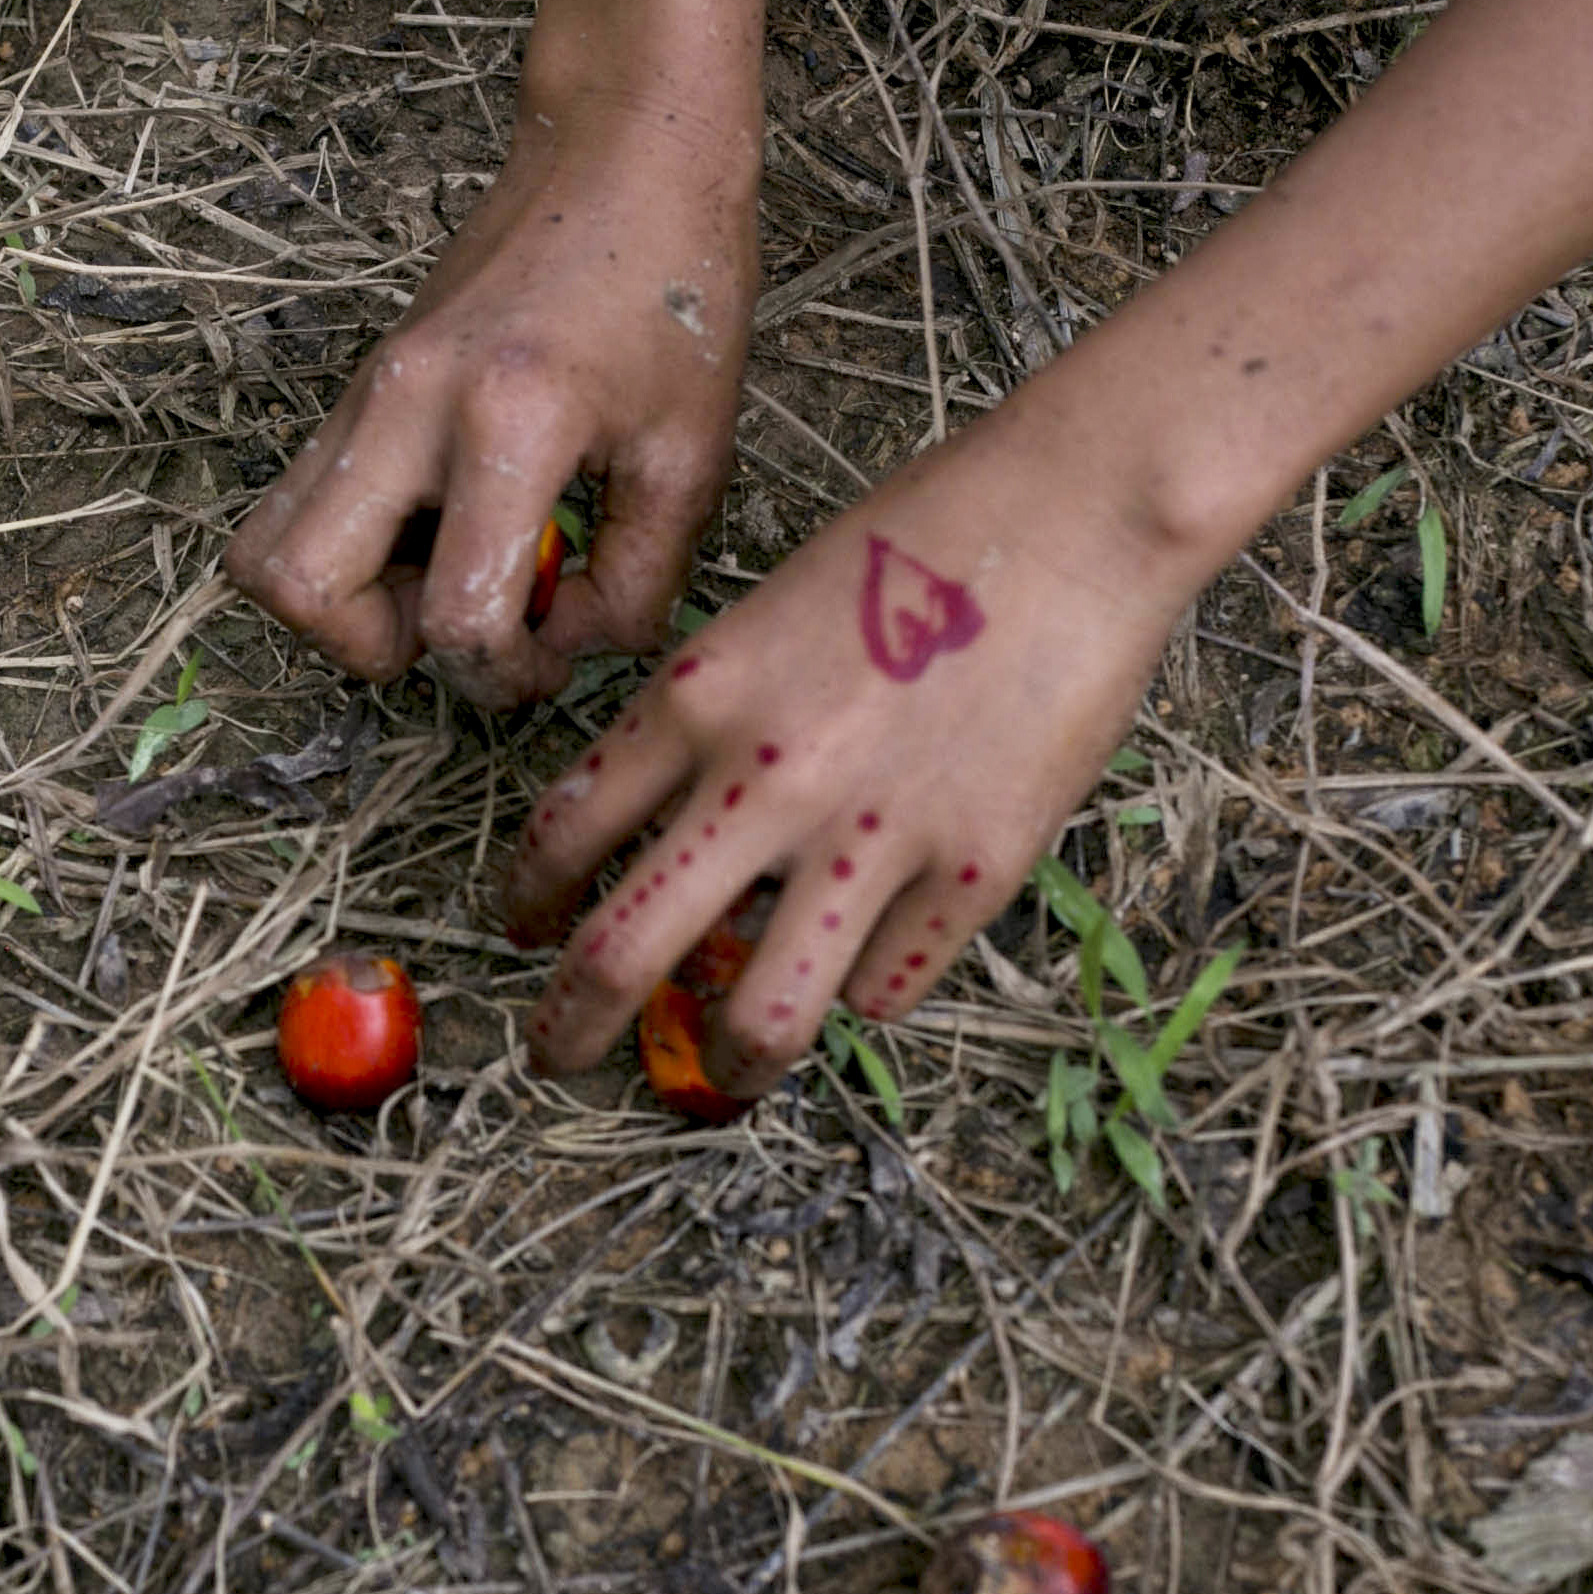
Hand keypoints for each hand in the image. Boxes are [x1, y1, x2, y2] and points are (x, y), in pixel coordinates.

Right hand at [224, 86, 757, 709]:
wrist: (620, 148)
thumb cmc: (675, 282)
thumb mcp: (692, 452)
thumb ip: (637, 577)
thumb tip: (573, 644)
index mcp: (510, 422)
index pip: (457, 617)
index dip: (506, 677)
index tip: (553, 656)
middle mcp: (409, 407)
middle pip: (297, 588)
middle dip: (373, 648)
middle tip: (459, 624)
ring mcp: (367, 392)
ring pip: (263, 547)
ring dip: (340, 599)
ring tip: (435, 577)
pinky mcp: (359, 387)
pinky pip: (298, 500)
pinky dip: (348, 548)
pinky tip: (439, 528)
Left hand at [500, 402, 1198, 1089]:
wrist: (1071, 515)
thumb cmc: (916, 543)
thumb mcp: (763, 617)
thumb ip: (707, 728)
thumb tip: (671, 841)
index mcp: (694, 700)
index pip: (563, 833)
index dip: (525, 903)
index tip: (521, 933)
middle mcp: (762, 781)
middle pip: (619, 954)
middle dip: (569, 1028)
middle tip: (555, 1059)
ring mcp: (870, 837)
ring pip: (756, 1018)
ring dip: (725, 1067)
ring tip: (722, 1077)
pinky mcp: (974, 873)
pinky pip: (887, 988)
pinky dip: (864, 993)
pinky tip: (865, 974)